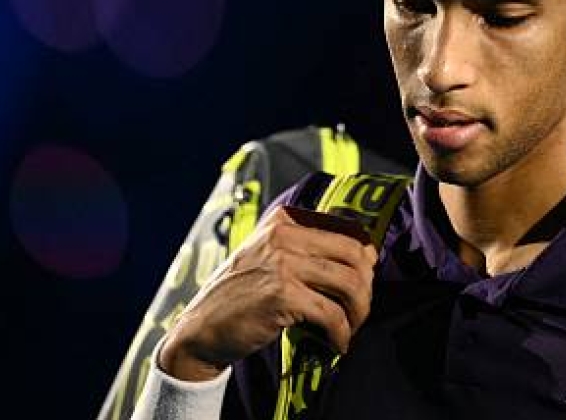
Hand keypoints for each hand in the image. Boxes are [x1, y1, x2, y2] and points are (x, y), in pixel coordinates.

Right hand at [157, 205, 377, 381]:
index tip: (365, 282)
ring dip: (359, 312)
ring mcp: (282, 264)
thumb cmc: (239, 297)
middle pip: (354, 255)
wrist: (199, 330)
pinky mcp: (282, 295)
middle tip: (360, 310)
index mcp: (283, 221)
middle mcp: (283, 235)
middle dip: (366, 287)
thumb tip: (364, 257)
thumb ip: (304, 249)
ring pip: (350, 284)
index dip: (365, 260)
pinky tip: (337, 345)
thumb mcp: (267, 257)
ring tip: (350, 328)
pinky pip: (332, 315)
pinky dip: (341, 334)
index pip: (346, 231)